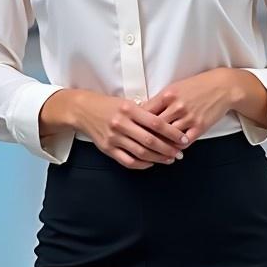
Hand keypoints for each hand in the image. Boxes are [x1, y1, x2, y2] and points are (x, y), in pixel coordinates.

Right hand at [73, 91, 188, 169]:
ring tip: (169, 159)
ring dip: (158, 158)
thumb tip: (167, 125)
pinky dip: (142, 164)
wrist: (83, 110)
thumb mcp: (127, 103)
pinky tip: (150, 162)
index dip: (172, 132)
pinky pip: (128, 161)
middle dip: (168, 149)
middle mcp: (121, 124)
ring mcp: (114, 138)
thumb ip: (144, 113)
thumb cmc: (109, 105)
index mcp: (129, 109)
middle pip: (150, 140)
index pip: (156, 123)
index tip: (183, 138)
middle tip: (179, 153)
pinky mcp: (108, 149)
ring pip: (140, 152)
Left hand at [142, 68, 235, 145]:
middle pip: (154, 126)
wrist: (222, 86)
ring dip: (160, 145)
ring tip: (153, 150)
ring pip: (168, 136)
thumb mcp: (175, 87)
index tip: (132, 128)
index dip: (137, 122)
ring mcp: (189, 117)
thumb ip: (160, 99)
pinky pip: (184, 142)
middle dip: (145, 135)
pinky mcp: (200, 126)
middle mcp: (177, 106)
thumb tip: (144, 110)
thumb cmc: (197, 85)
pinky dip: (176, 148)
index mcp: (168, 94)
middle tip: (138, 143)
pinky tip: (171, 151)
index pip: (146, 111)